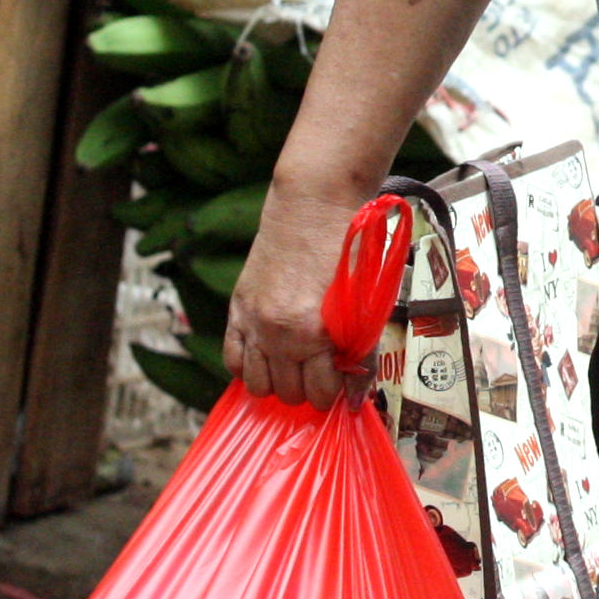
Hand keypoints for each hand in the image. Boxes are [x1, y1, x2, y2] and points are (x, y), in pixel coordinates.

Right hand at [220, 173, 373, 408]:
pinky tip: (268, 357)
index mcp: (317, 332)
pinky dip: (249, 367)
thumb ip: (361, 349)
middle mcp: (280, 333)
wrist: (313, 205)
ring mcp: (254, 322)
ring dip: (278, 384)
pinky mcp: (238, 308)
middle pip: (289, 394)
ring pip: (258, 386)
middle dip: (308, 390)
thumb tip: (354, 394)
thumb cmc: (348, 248)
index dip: (335, 394)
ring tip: (295, 369)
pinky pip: (232, 360)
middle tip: (321, 374)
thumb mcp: (366, 301)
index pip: (322, 393)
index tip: (341, 386)